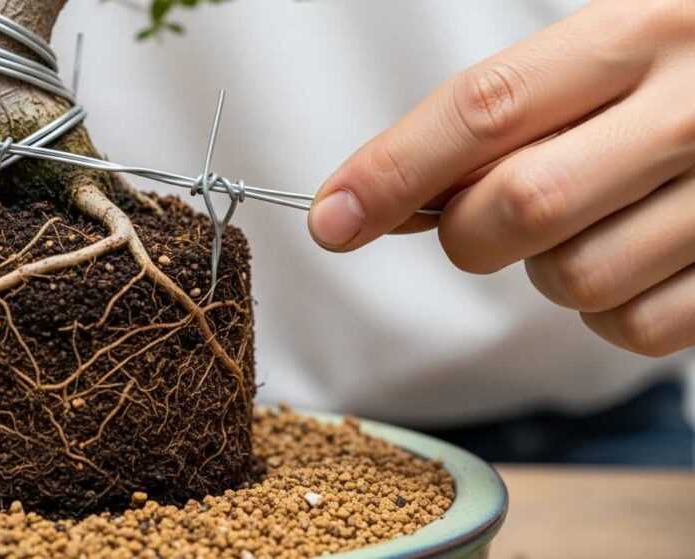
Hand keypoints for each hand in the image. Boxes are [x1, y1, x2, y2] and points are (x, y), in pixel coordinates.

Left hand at [309, 0, 694, 356]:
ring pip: (573, 280)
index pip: (484, 107)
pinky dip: (606, 311)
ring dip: (546, 269)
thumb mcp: (596, 55)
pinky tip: (633, 259)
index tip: (330, 219)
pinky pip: (630, 329)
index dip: (391, 169)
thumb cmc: (673, 72)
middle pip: (519, 207)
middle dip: (470, 231)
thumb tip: (374, 198)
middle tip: (481, 218)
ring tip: (586, 223)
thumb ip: (498, 119)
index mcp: (638, 30)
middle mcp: (694, 107)